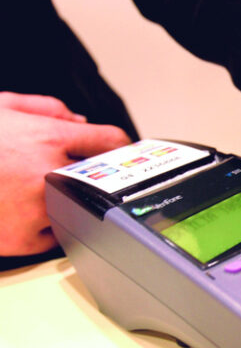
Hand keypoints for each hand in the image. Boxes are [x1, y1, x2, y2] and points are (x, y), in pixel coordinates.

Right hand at [0, 92, 130, 255]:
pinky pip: (56, 237)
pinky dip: (51, 227)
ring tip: (50, 193)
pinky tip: (34, 215)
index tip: (123, 152)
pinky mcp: (22, 240)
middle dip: (98, 174)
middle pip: (102, 177)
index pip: (110, 141)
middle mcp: (47, 173)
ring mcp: (36, 209)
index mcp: (46, 137)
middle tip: (90, 173)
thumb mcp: (2, 107)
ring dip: (73, 202)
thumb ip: (47, 108)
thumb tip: (80, 120)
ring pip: (79, 208)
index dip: (121, 145)